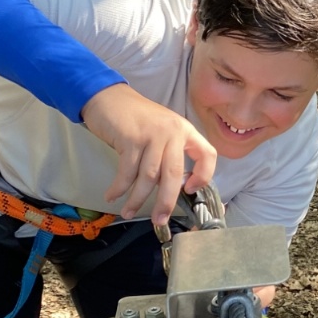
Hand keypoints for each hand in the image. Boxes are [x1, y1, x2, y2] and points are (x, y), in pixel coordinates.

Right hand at [80, 82, 217, 225]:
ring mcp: (152, 134)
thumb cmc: (137, 119)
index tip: (190, 191)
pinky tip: (113, 195)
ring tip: (128, 211)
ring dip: (137, 198)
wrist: (109, 97)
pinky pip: (127, 171)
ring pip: (148, 176)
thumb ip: (170, 154)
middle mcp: (173, 132)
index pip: (208, 154)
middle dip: (166, 201)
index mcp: (186, 130)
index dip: (204, 175)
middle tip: (159, 220)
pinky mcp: (131, 138)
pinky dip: (119, 187)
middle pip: (174, 174)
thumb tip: (171, 188)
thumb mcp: (162, 131)